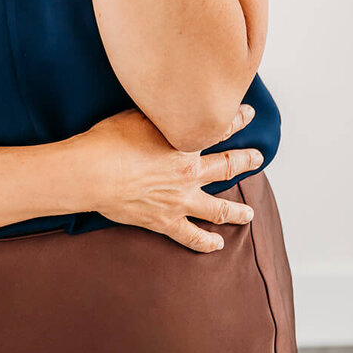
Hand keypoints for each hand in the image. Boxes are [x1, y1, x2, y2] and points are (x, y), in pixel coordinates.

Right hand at [80, 104, 261, 251]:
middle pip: (228, 166)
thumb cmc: (110, 139)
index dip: (237, 119)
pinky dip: (206, 242)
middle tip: (258, 157)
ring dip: (237, 211)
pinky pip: (191, 236)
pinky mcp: (165, 221)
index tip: (249, 114)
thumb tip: (166, 108)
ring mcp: (180, 200)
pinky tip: (217, 244)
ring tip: (249, 214)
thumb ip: (159, 115)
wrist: (94, 173)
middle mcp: (189, 172)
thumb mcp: (138, 115)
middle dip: (246, 160)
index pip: (220, 128)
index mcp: (185, 143)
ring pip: (218, 208)